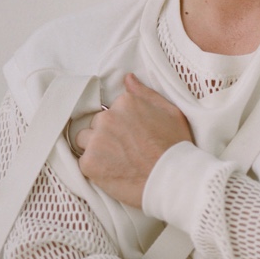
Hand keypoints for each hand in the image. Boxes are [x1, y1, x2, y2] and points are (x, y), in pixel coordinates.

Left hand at [76, 73, 192, 208]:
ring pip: (85, 140)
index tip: (133, 136)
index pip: (113, 109)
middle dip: (107, 135)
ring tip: (117, 161)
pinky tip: (113, 172)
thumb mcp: (171, 112)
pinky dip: (95, 168)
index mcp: (126, 102)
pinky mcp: (89, 162)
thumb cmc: (176, 147)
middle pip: (97, 123)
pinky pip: (84, 161)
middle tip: (126, 150)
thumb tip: (128, 79)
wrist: (172, 179)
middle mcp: (108, 117)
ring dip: (96, 149)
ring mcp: (96, 140)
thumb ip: (146, 94)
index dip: (122, 124)